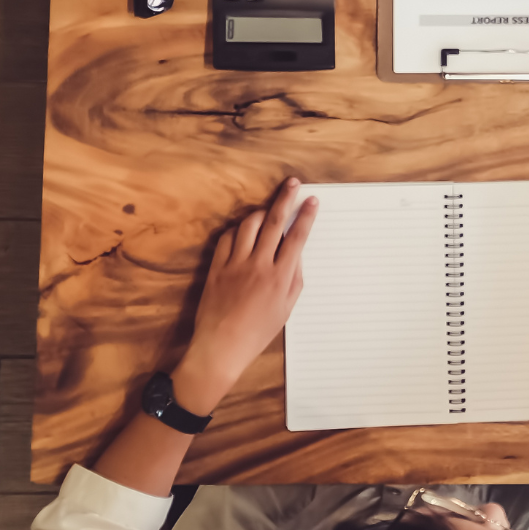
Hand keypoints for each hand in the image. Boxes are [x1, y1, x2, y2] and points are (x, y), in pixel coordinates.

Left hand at [172, 178, 318, 410]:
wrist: (222, 345)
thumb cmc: (258, 331)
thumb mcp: (287, 307)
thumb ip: (295, 277)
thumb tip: (296, 253)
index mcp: (280, 277)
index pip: (297, 237)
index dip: (306, 216)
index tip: (311, 201)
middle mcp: (259, 265)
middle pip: (275, 222)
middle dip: (286, 199)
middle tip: (292, 184)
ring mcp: (236, 264)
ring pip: (249, 225)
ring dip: (261, 213)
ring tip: (268, 210)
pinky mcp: (217, 267)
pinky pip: (227, 238)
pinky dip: (237, 230)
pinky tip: (243, 231)